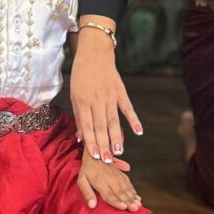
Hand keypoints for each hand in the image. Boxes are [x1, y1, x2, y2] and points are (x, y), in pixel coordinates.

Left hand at [70, 37, 141, 163]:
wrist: (94, 53)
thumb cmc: (81, 76)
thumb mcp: (74, 95)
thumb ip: (79, 117)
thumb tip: (81, 139)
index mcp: (83, 101)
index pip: (87, 126)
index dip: (91, 142)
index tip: (95, 156)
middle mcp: (97, 100)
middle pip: (101, 126)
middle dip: (104, 145)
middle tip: (108, 161)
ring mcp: (110, 96)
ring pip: (114, 120)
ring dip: (117, 136)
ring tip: (119, 151)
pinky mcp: (120, 91)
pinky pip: (128, 107)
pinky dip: (134, 119)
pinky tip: (139, 131)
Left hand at [76, 148, 141, 210]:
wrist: (96, 152)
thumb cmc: (87, 169)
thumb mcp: (82, 180)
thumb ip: (87, 193)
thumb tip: (92, 206)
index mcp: (100, 182)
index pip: (109, 194)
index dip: (116, 201)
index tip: (123, 207)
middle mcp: (110, 180)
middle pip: (120, 193)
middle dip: (128, 201)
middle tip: (135, 208)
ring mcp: (117, 177)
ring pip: (126, 189)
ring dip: (133, 197)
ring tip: (138, 205)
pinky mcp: (121, 175)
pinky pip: (128, 184)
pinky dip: (133, 191)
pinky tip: (138, 197)